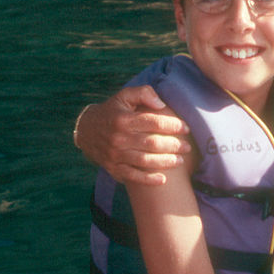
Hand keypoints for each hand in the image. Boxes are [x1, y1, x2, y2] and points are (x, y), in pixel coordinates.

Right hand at [75, 87, 190, 184]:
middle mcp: (118, 138)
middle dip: (173, 146)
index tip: (186, 128)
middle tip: (187, 147)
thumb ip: (143, 93)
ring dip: (166, 162)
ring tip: (180, 161)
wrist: (86, 130)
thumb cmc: (112, 111)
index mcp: (123, 119)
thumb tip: (161, 104)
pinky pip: (133, 177)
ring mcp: (115, 155)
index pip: (153, 122)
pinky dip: (148, 180)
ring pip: (145, 161)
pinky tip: (163, 180)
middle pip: (152, 143)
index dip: (172, 125)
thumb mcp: (124, 96)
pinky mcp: (113, 168)